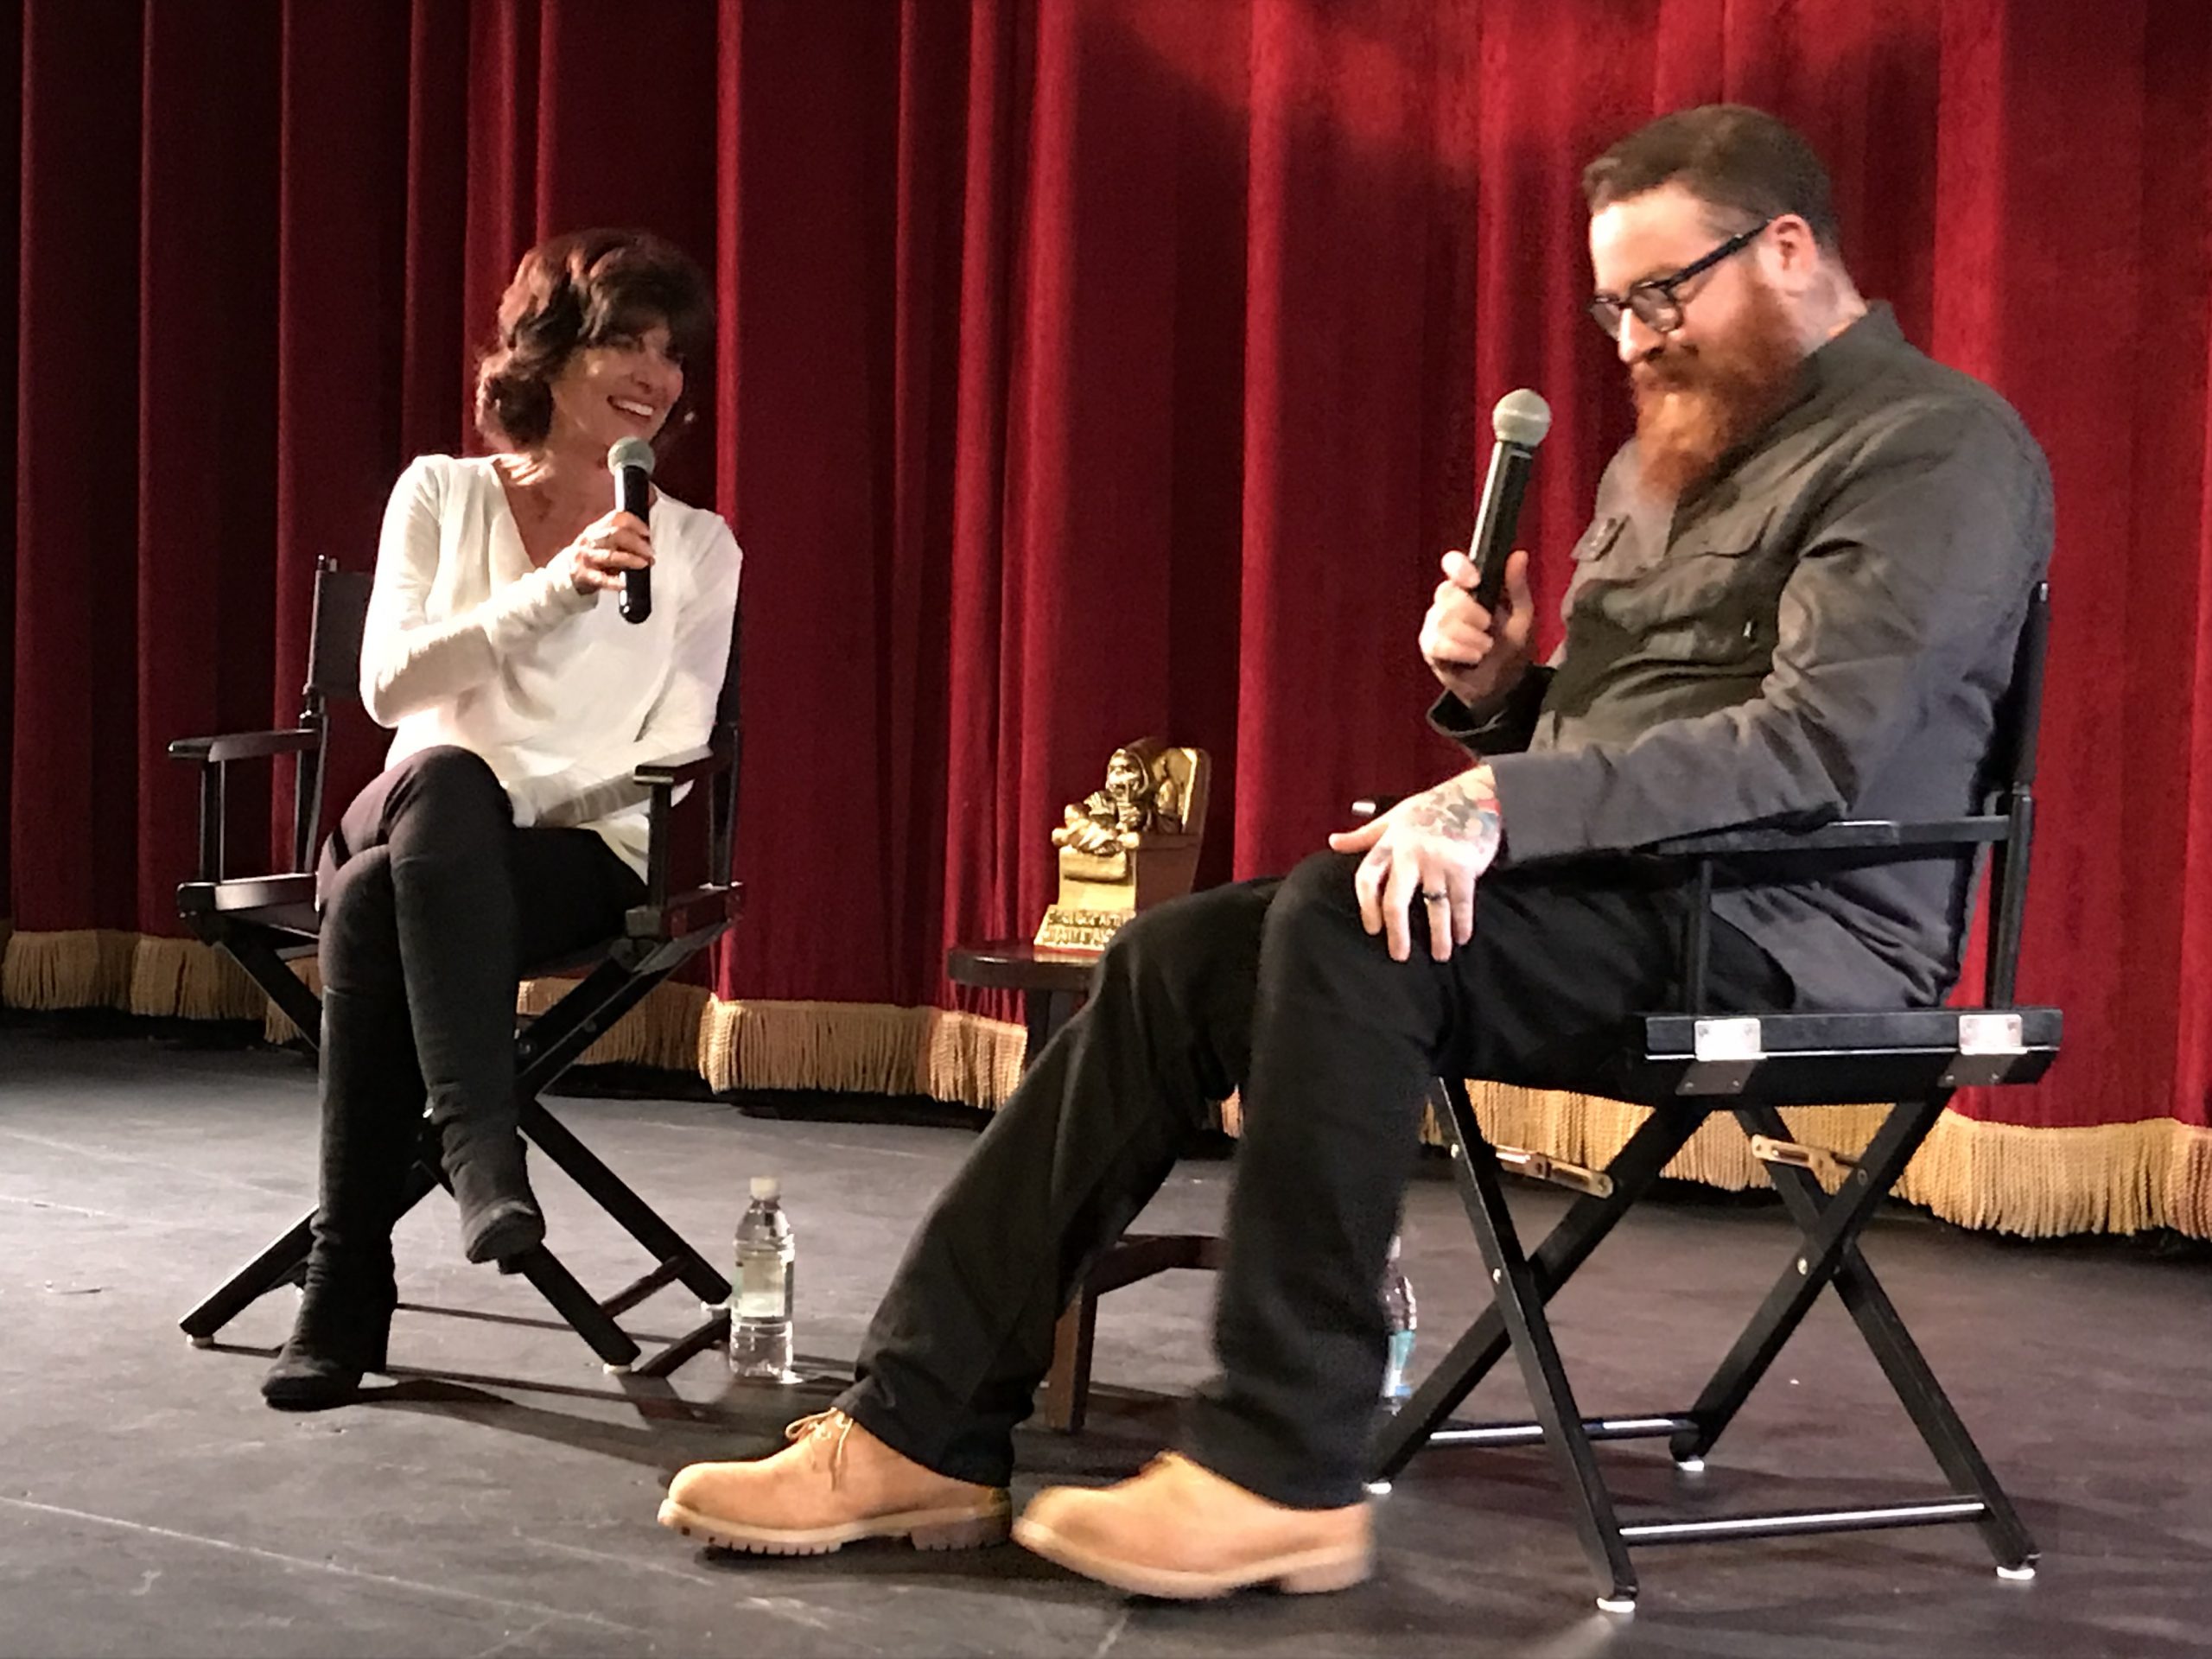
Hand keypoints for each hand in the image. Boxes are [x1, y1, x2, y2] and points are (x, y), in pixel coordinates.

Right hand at [553, 510, 652, 597]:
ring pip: (609, 556)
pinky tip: (624, 583)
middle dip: (636, 543)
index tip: (647, 532)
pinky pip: (601, 578)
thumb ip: (622, 539)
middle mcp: (590, 541)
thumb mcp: (602, 542)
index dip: (634, 523)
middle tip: (649, 552)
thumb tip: (648, 543)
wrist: (566, 574)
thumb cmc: (591, 557)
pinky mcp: (584, 576)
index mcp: (596, 529)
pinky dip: (614, 582)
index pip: (616, 518)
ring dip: (630, 559)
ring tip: (643, 563)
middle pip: (614, 535)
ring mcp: (586, 558)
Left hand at [1327, 767, 1505, 962]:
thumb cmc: (1430, 808)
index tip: (1372, 929)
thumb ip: (1364, 835)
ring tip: (1440, 956)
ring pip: (1433, 908)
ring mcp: (1438, 862)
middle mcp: (1411, 854)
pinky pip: (1461, 902)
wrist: (1475, 795)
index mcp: (1390, 843)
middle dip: (1397, 933)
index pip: (1367, 878)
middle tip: (1399, 955)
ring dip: (1438, 936)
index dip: (1366, 906)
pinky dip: (1462, 922)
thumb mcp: (1393, 818)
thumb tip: (1332, 843)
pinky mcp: (1464, 867)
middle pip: (1396, 901)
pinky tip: (1462, 937)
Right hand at [1420, 547, 1533, 709]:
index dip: (1458, 568)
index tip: (1474, 582)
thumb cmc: (1510, 647)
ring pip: (1442, 619)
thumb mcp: (1522, 615)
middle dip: (1471, 612)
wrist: (1501, 685)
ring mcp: (1435, 623)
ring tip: (1485, 648)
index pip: (1452, 564)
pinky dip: (1459, 651)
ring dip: (1469, 636)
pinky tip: (1473, 657)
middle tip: (1488, 627)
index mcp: (1469, 588)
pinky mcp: (1429, 647)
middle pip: (1446, 593)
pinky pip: (1437, 642)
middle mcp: (1447, 601)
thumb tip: (1519, 554)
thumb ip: (1518, 586)